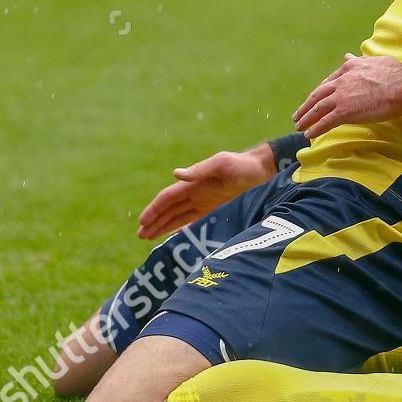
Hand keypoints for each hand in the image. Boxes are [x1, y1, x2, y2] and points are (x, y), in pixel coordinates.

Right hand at [136, 146, 273, 239]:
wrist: (262, 170)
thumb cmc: (241, 165)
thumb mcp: (221, 164)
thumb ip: (199, 170)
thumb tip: (176, 174)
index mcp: (193, 182)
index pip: (168, 198)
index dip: (154, 209)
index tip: (142, 222)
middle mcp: (195, 192)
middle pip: (169, 209)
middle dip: (154, 221)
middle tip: (140, 236)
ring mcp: (203, 200)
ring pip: (178, 216)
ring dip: (163, 226)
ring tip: (149, 237)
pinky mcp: (214, 207)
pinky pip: (192, 219)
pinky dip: (181, 226)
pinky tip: (173, 234)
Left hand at [292, 53, 401, 138]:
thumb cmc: (395, 74)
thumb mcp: (374, 61)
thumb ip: (359, 61)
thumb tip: (348, 56)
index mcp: (349, 69)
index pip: (329, 81)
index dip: (320, 91)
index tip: (315, 98)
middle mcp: (341, 82)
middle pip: (318, 95)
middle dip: (306, 105)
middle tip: (298, 114)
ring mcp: (341, 97)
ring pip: (318, 109)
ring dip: (306, 118)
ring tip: (299, 125)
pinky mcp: (345, 112)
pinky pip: (325, 122)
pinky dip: (315, 129)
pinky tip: (309, 134)